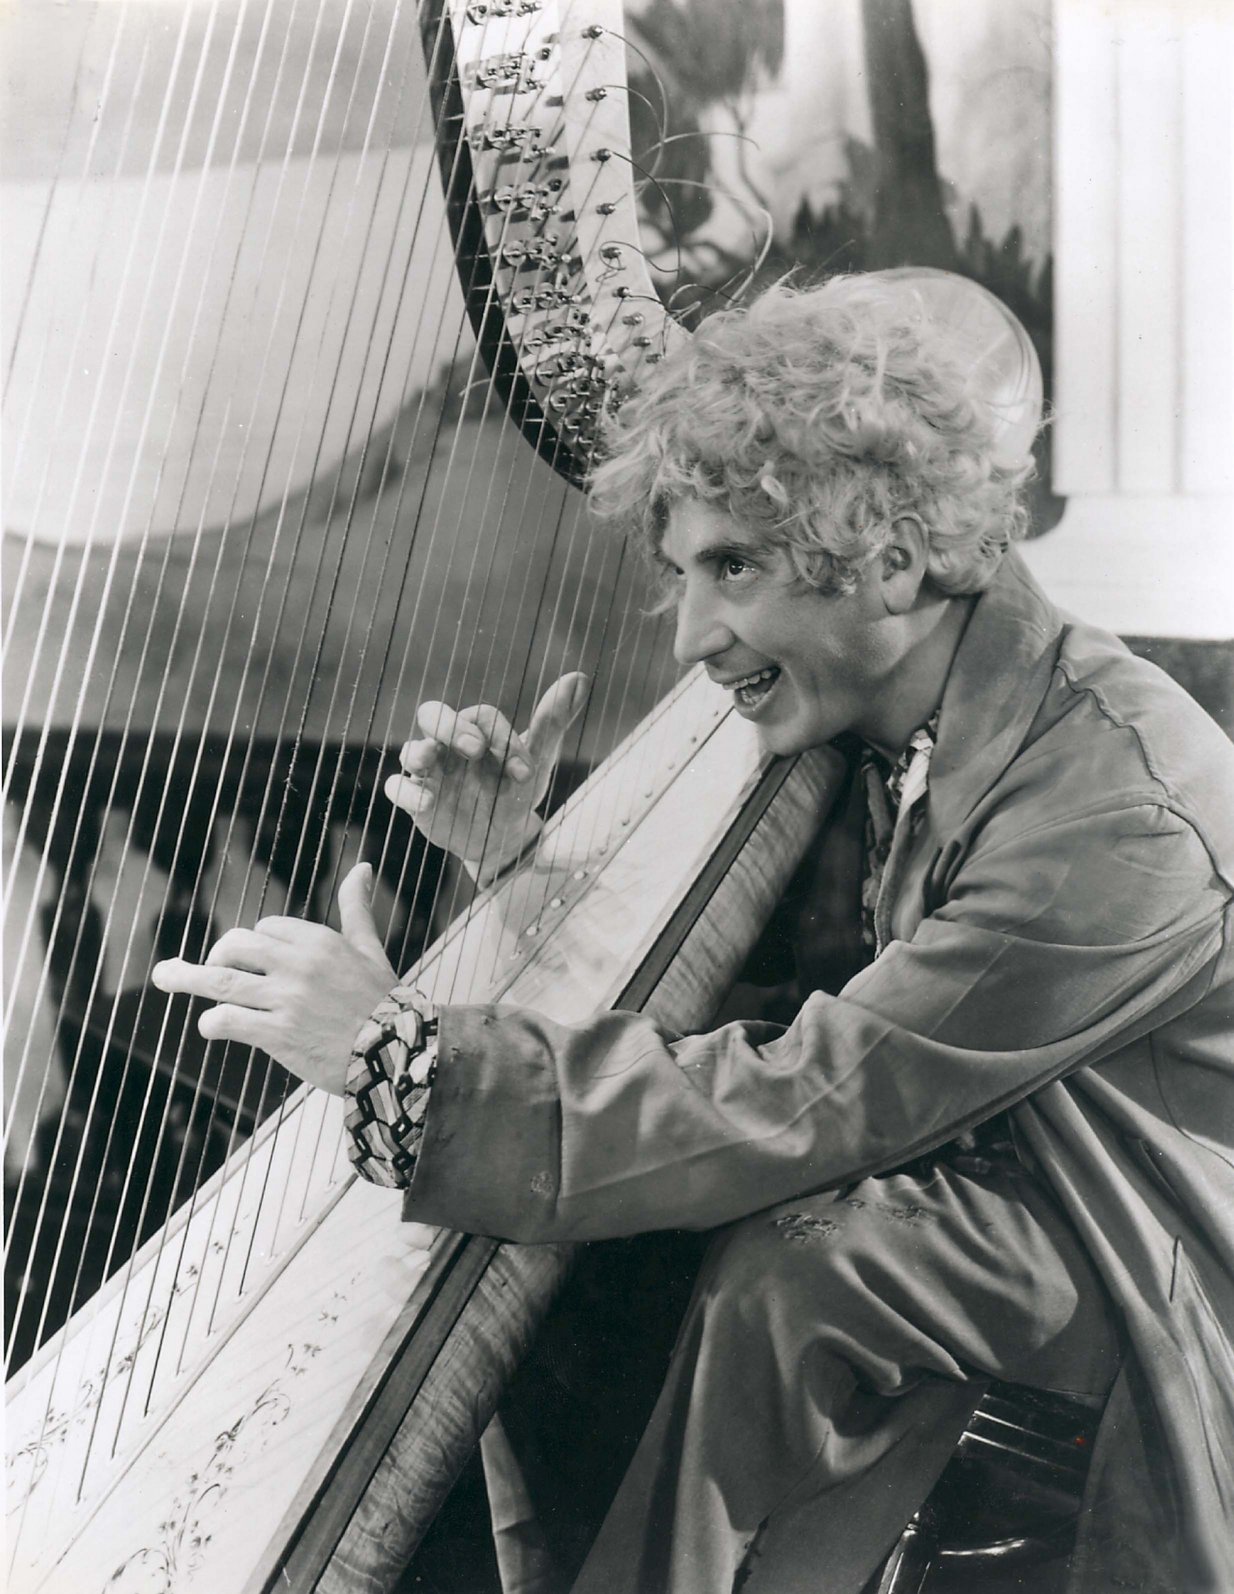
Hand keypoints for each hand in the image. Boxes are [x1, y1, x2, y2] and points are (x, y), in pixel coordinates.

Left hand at [151, 864, 396, 1094]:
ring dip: (187, 978)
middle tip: (205, 969)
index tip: (254, 962)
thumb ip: (357, 908)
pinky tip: (211, 1026)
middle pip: (236, 946)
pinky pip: (229, 1020)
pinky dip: (213, 1022)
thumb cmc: (384, 1001)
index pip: (267, 928)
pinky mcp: (279, 1035)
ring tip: (164, 976)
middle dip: (216, 956)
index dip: (255, 945)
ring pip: (222, 981)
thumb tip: (361, 867)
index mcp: (319, 941)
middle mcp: (299, 965)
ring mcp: (287, 1000)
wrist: (398, 1054)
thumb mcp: (370, 948)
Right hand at [386, 672, 587, 873]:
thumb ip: (552, 721)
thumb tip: (580, 677)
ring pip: (410, 749)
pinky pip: (396, 788)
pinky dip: (406, 791)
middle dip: (451, 728)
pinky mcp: (417, 800)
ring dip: (418, 752)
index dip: (502, 739)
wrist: (503, 838)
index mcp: (476, 729)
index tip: (523, 772)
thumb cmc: (515, 790)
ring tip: (430, 761)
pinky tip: (426, 801)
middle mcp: (448, 743)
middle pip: (434, 715)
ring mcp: (429, 772)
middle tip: (476, 749)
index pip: (482, 718)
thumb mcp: (537, 759)